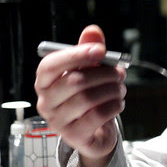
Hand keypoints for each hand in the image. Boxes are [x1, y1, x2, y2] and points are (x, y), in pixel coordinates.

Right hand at [35, 25, 126, 166]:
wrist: (95, 130)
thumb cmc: (90, 94)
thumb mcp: (90, 70)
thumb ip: (90, 49)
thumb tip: (92, 30)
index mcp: (45, 82)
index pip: (50, 65)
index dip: (76, 55)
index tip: (101, 50)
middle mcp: (46, 102)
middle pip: (74, 81)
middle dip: (104, 74)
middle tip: (120, 73)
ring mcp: (58, 121)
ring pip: (88, 99)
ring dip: (112, 90)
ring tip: (121, 88)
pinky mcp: (74, 136)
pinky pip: (97, 116)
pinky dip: (114, 105)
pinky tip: (118, 102)